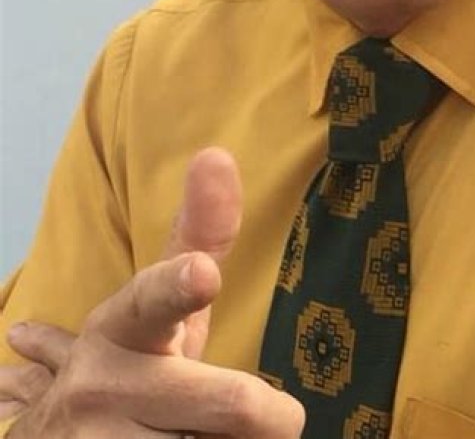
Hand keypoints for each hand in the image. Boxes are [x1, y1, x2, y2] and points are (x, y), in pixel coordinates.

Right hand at [1, 147, 304, 437]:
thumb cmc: (131, 363)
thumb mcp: (159, 307)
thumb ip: (198, 237)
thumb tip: (217, 154)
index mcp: (124, 325)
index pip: (155, 302)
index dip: (179, 288)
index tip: (202, 274)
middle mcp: (106, 386)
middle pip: (233, 404)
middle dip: (270, 418)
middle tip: (279, 419)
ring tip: (193, 435)